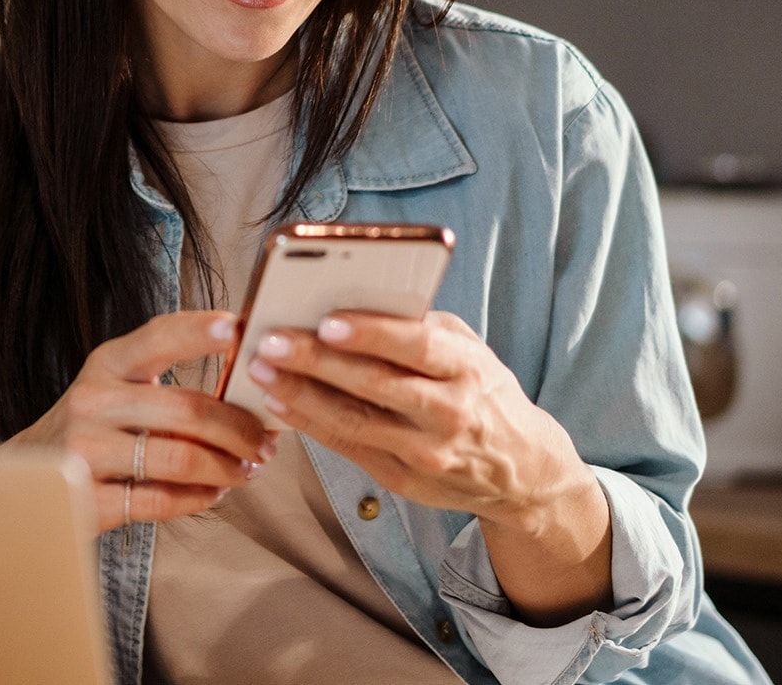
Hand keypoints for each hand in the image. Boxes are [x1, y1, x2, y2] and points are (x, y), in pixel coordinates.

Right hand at [2, 310, 278, 534]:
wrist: (26, 475)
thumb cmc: (92, 427)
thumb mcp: (115, 386)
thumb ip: (166, 380)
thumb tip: (249, 384)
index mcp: (106, 363)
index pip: (159, 336)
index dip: (201, 331)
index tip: (239, 329)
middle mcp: (91, 401)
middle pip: (187, 410)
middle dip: (240, 429)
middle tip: (265, 443)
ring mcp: (84, 452)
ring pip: (180, 459)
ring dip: (227, 468)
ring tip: (245, 470)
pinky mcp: (86, 499)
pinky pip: (161, 500)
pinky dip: (199, 498)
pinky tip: (213, 492)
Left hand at [246, 309, 612, 623]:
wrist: (521, 470)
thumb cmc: (483, 392)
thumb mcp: (470, 351)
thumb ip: (422, 328)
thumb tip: (355, 301)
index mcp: (469, 368)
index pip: (418, 346)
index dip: (372, 334)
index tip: (327, 320)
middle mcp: (450, 412)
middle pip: (375, 384)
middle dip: (316, 362)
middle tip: (270, 341)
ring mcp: (426, 452)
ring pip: (354, 421)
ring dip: (300, 395)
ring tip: (260, 370)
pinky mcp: (404, 480)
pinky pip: (348, 447)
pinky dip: (309, 424)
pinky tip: (278, 404)